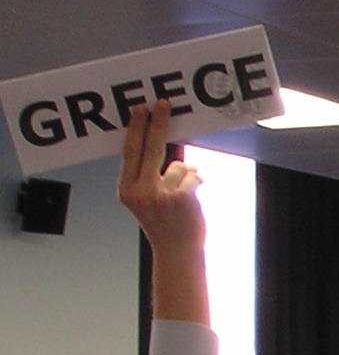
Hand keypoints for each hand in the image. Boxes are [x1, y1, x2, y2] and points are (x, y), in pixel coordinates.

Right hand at [118, 99, 203, 251]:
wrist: (177, 251)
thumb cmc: (163, 224)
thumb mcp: (144, 199)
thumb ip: (148, 175)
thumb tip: (165, 148)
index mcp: (126, 190)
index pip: (130, 151)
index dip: (136, 128)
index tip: (141, 109)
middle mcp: (140, 191)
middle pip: (151, 147)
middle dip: (158, 122)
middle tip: (164, 103)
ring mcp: (161, 194)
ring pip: (178, 164)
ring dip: (185, 176)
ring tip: (181, 198)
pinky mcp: (182, 197)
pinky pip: (194, 175)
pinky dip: (196, 184)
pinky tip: (191, 202)